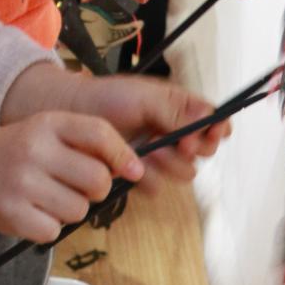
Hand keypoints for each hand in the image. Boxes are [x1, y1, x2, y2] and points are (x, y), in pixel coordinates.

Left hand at [0, 65, 228, 196]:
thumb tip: (215, 118)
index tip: (204, 135)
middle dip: (189, 150)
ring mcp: (158, 157)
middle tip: (172, 144)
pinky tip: (133, 169)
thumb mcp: (143, 97)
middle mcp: (174, 134)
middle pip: (203, 153)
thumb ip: (177, 110)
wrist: (69, 115)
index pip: (214, 124)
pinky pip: (157, 187)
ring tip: (148, 153)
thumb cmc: (105, 98)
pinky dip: (148, 180)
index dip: (214, 132)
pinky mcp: (139, 176)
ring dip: (168, 165)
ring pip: (183, 174)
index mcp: (180, 110)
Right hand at [0, 111, 143, 242]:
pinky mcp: (12, 214)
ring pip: (79, 210)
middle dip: (97, 189)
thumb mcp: (48, 131)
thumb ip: (86, 142)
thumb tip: (132, 168)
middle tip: (79, 186)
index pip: (99, 134)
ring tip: (50, 197)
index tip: (134, 170)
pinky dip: (49, 226)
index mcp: (47, 124)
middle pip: (98, 179)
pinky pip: (55, 230)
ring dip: (72, 209)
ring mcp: (22, 183)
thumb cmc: (18, 151)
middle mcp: (34, 150)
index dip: (123, 155)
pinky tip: (34, 211)